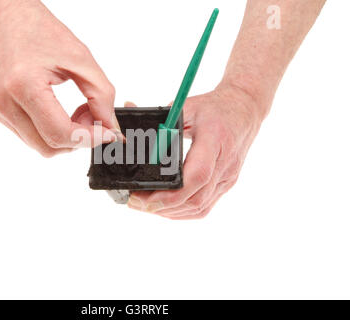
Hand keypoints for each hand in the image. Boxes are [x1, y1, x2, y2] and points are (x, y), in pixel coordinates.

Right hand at [0, 0, 119, 156]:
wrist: (10, 19)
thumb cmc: (43, 32)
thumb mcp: (82, 60)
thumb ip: (101, 96)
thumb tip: (110, 127)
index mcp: (23, 85)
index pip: (59, 133)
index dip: (89, 139)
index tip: (109, 133)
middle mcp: (4, 101)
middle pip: (49, 147)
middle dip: (78, 140)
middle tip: (93, 118)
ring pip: (41, 146)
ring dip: (66, 137)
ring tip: (77, 112)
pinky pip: (32, 137)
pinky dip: (53, 132)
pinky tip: (60, 112)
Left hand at [128, 84, 262, 218]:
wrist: (246, 109)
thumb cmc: (215, 107)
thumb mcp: (188, 106)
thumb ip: (161, 118)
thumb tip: (128, 111)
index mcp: (215, 141)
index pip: (196, 176)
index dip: (170, 193)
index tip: (144, 196)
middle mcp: (225, 164)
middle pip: (195, 198)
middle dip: (162, 206)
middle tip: (134, 202)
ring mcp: (227, 178)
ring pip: (199, 207)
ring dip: (170, 211)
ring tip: (145, 206)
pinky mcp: (226, 183)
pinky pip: (205, 206)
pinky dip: (183, 211)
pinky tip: (166, 208)